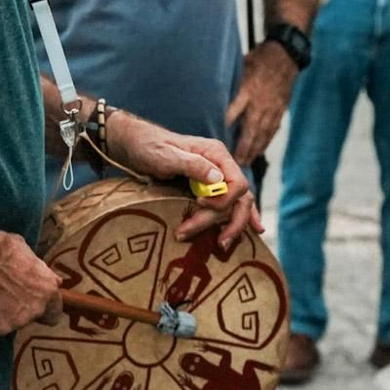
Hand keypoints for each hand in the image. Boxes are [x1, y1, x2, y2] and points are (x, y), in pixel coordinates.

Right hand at [0, 229, 61, 335]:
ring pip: (11, 323)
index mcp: (47, 292)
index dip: (44, 307)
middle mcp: (35, 310)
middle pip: (32, 318)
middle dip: (22, 309)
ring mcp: (14, 322)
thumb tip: (56, 282)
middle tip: (5, 294)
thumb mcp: (28, 254)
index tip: (34, 302)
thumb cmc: (0, 248)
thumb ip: (42, 274)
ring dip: (3, 313)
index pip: (55, 312)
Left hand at [107, 111, 260, 246]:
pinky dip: (241, 217)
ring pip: (236, 204)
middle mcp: (221, 165)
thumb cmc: (148, 147)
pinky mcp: (209, 188)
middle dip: (229, 221)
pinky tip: (253, 229)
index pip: (237, 182)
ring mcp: (216, 177)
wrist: (135, 145)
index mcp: (215, 153)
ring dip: (231, 225)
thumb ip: (192, 165)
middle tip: (217, 242)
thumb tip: (217, 179)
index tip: (200, 204)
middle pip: (239, 198)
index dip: (224, 199)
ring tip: (221, 244)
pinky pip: (231, 203)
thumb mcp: (166, 155)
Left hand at [227, 43, 294, 162]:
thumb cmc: (258, 60)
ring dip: (253, 150)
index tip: (215, 139)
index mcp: (248, 90)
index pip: (234, 111)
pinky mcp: (280, 111)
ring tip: (243, 163)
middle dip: (241, 148)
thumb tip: (208, 91)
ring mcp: (272, 109)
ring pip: (262, 135)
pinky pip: (271, 131)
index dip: (225, 126)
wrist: (285, 56)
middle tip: (232, 163)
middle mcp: (260, 103)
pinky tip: (257, 152)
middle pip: (250, 130)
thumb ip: (228, 82)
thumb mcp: (240, 65)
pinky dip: (264, 143)